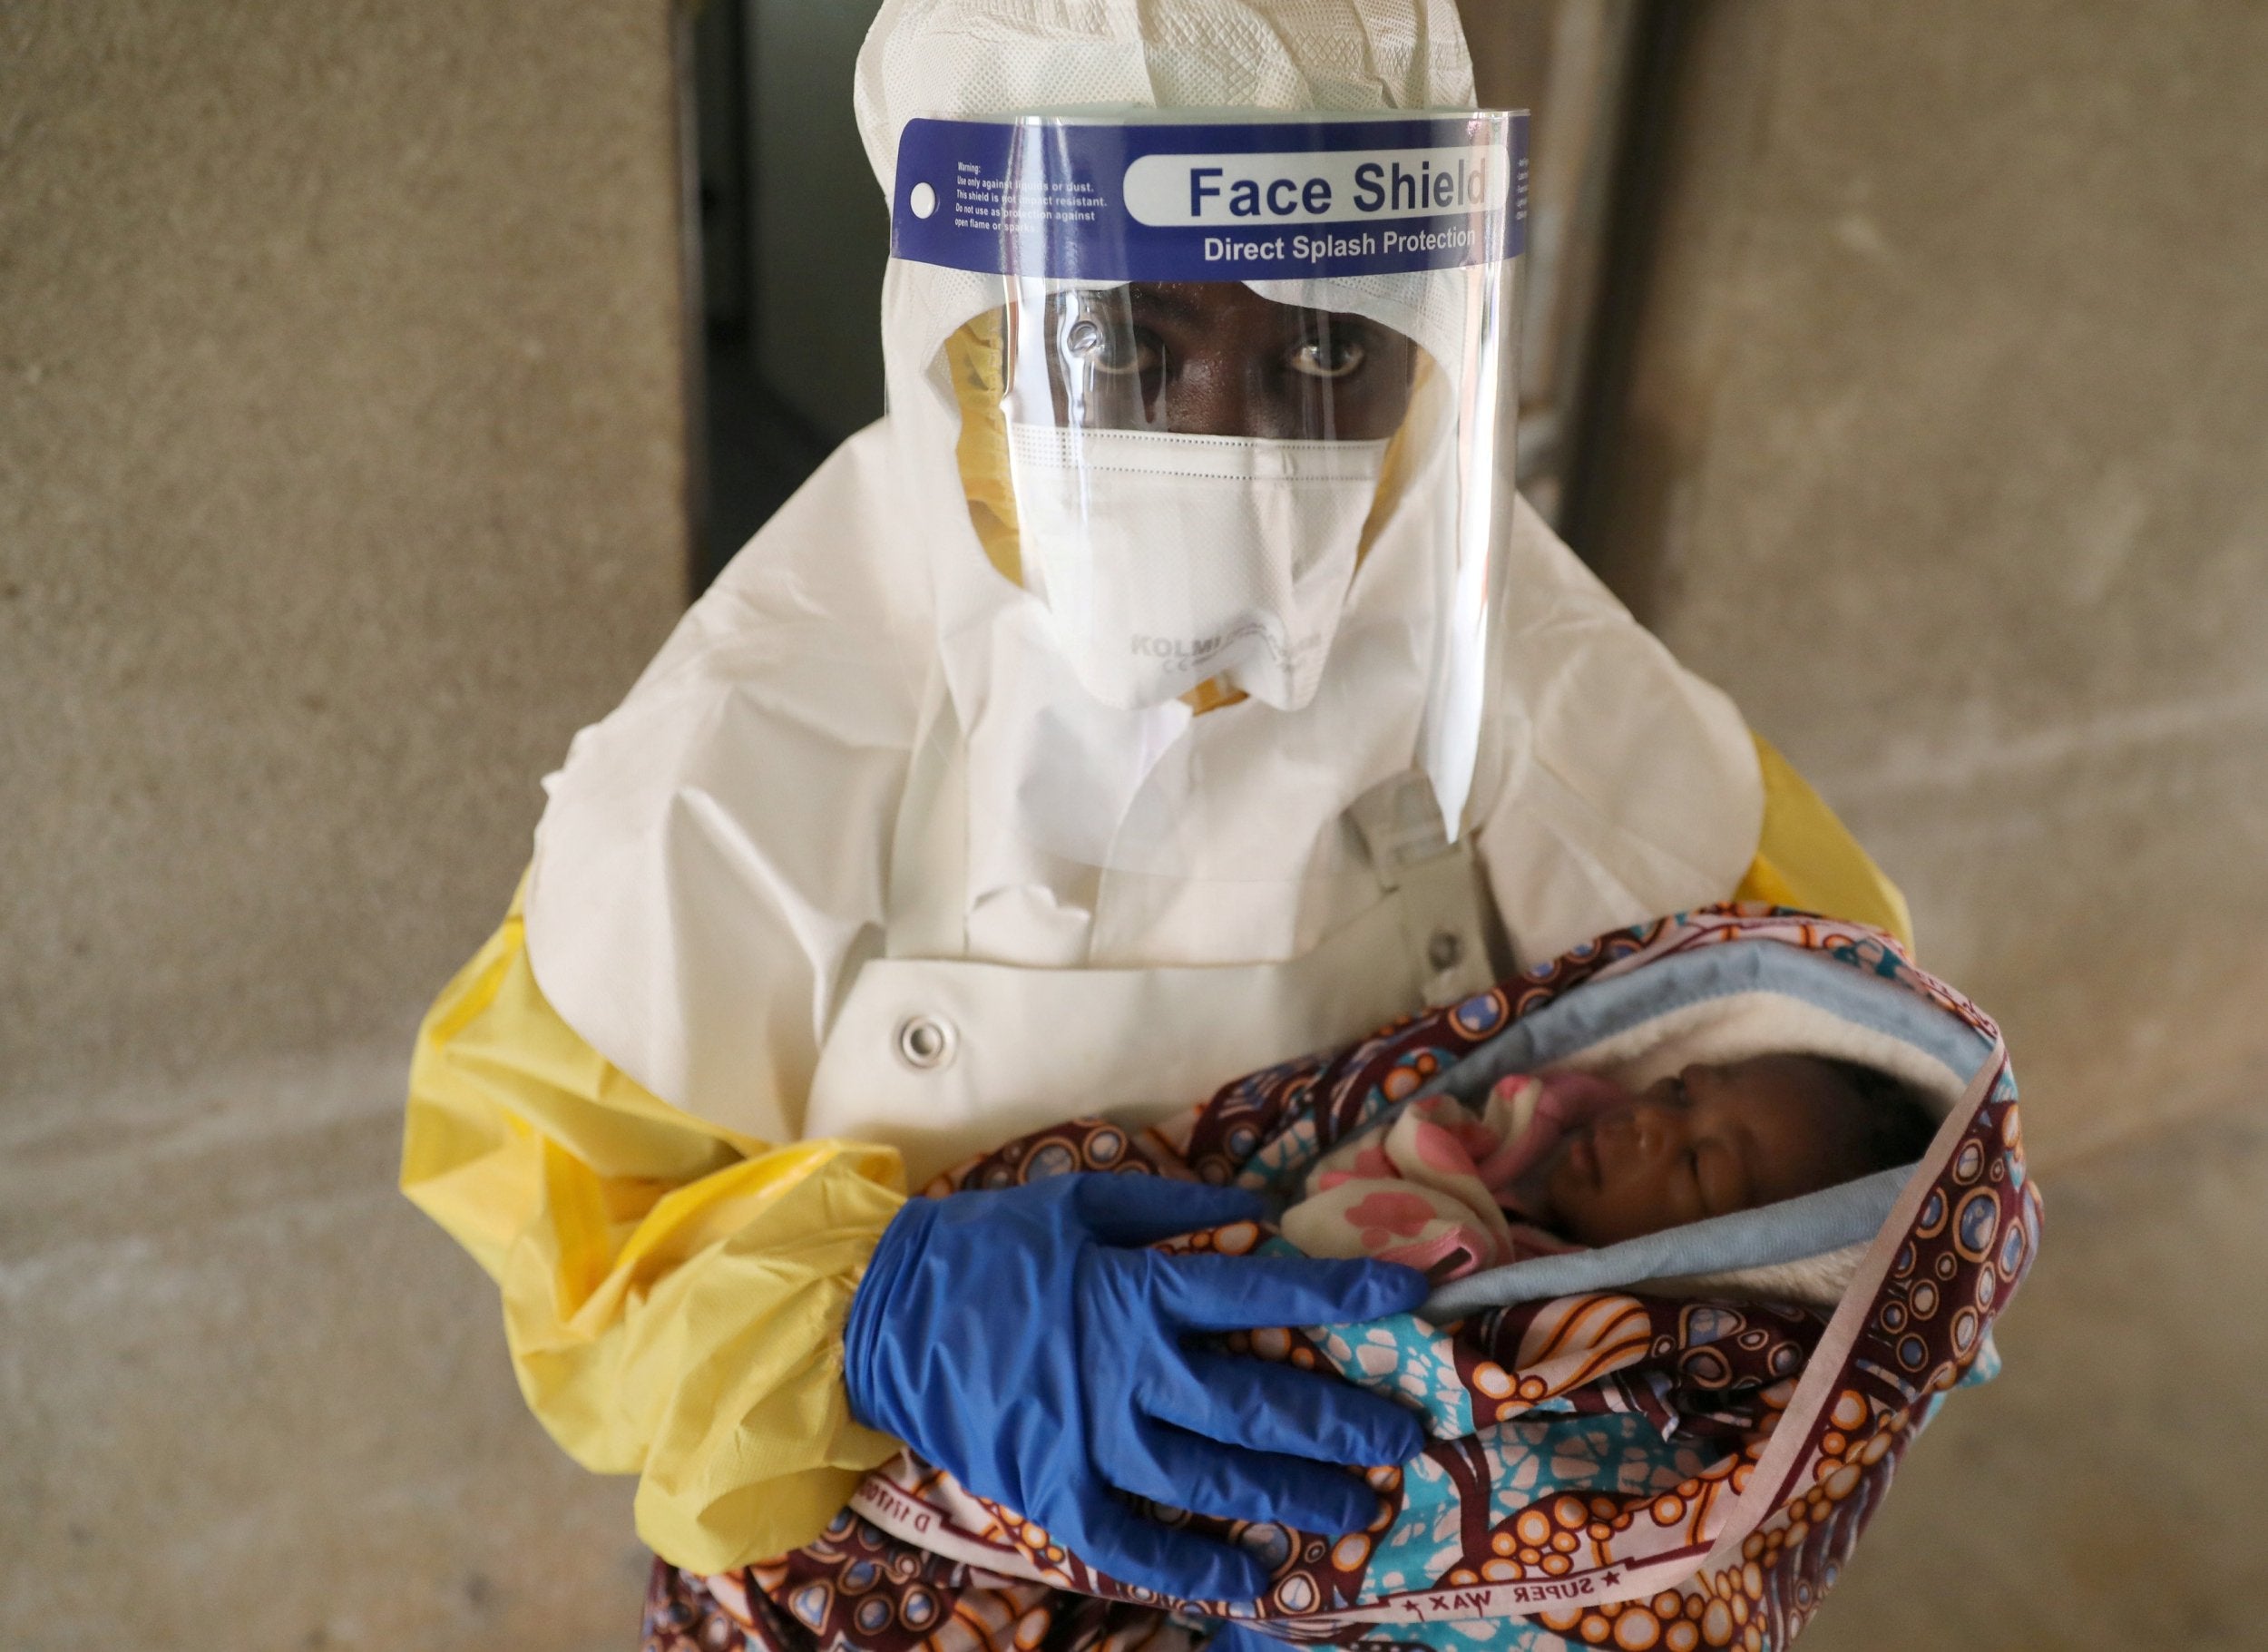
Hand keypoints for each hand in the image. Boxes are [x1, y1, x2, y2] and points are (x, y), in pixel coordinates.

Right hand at [841, 1173, 1426, 1601]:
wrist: (875, 1313)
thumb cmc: (983, 1247)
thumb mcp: (1076, 1201)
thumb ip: (1169, 1208)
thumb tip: (1252, 1212)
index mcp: (1136, 1291)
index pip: (1264, 1293)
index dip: (1344, 1293)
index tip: (1414, 1294)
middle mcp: (1127, 1372)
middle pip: (1256, 1406)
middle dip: (1339, 1424)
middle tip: (1403, 1438)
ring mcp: (1090, 1440)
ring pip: (1211, 1481)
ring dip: (1290, 1498)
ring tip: (1353, 1510)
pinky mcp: (1052, 1491)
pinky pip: (1134, 1544)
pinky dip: (1192, 1569)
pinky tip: (1248, 1580)